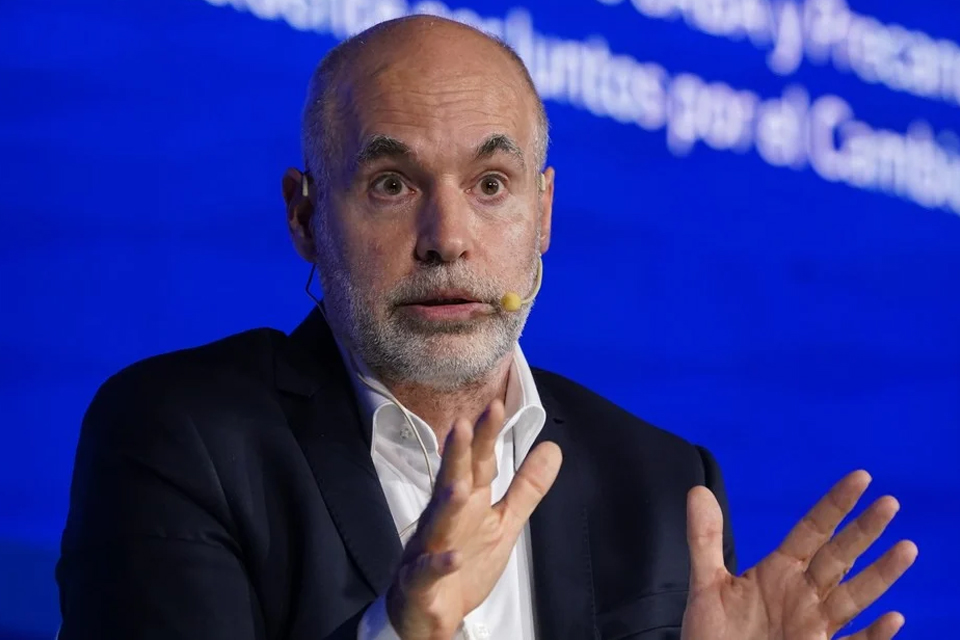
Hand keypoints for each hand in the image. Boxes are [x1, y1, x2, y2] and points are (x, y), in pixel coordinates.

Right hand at [385, 400, 562, 639]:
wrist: (428, 612)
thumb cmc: (463, 559)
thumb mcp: (503, 523)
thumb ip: (526, 488)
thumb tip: (553, 448)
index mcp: (467, 502)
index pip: (477, 463)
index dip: (485, 436)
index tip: (495, 405)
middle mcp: (446, 518)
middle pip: (452, 481)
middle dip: (457, 455)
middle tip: (462, 424)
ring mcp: (430, 547)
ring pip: (436, 522)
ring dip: (446, 505)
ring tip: (459, 488)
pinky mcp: (420, 581)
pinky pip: (428, 571)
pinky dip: (440, 564)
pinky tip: (453, 557)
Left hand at [681, 470, 917, 639]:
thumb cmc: (714, 634)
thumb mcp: (706, 584)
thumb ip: (704, 539)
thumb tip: (697, 491)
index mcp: (779, 571)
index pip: (813, 530)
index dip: (835, 505)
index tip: (861, 477)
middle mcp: (803, 594)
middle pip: (839, 556)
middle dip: (863, 531)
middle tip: (890, 502)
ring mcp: (814, 626)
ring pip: (854, 596)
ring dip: (880, 575)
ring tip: (907, 549)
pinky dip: (873, 635)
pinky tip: (893, 619)